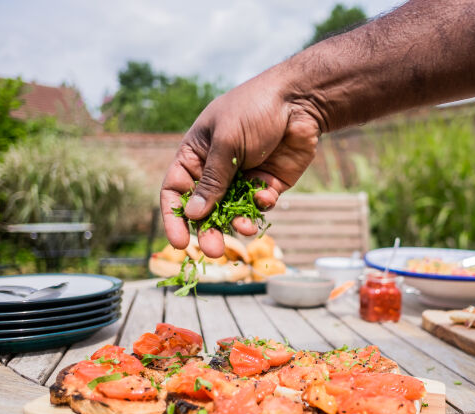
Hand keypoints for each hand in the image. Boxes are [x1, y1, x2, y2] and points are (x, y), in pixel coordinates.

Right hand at [160, 69, 320, 256]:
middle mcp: (217, 169)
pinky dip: (260, 204)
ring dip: (236, 224)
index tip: (179, 242)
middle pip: (205, 209)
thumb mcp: (227, 142)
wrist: (300, 101)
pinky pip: (258, 204)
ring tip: (244, 229)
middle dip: (208, 230)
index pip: (176, 190)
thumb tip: (193, 214)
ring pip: (233, 212)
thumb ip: (212, 180)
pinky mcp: (268, 183)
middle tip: (214, 251)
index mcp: (196, 154)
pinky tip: (266, 194)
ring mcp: (243, 177)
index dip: (174, 217)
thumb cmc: (254, 110)